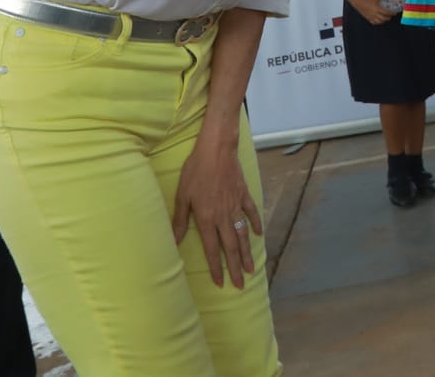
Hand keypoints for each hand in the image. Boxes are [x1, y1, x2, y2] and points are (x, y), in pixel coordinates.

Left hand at [172, 132, 262, 287]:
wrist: (217, 149)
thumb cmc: (195, 171)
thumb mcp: (182, 196)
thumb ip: (181, 220)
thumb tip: (175, 241)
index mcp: (207, 219)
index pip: (213, 249)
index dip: (216, 267)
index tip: (221, 283)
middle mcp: (224, 216)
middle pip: (232, 247)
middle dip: (236, 268)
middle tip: (240, 285)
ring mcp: (237, 206)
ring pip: (243, 235)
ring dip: (248, 253)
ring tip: (251, 268)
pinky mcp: (244, 195)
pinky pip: (252, 213)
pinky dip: (256, 224)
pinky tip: (259, 235)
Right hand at [357, 0, 395, 24]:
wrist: (359, 3)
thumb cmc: (367, 0)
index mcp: (377, 9)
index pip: (386, 13)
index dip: (391, 13)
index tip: (394, 13)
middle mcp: (375, 14)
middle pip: (384, 18)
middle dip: (388, 18)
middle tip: (391, 16)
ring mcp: (371, 17)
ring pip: (379, 22)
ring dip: (384, 21)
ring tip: (386, 19)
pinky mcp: (368, 19)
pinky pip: (374, 23)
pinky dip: (378, 23)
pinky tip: (380, 21)